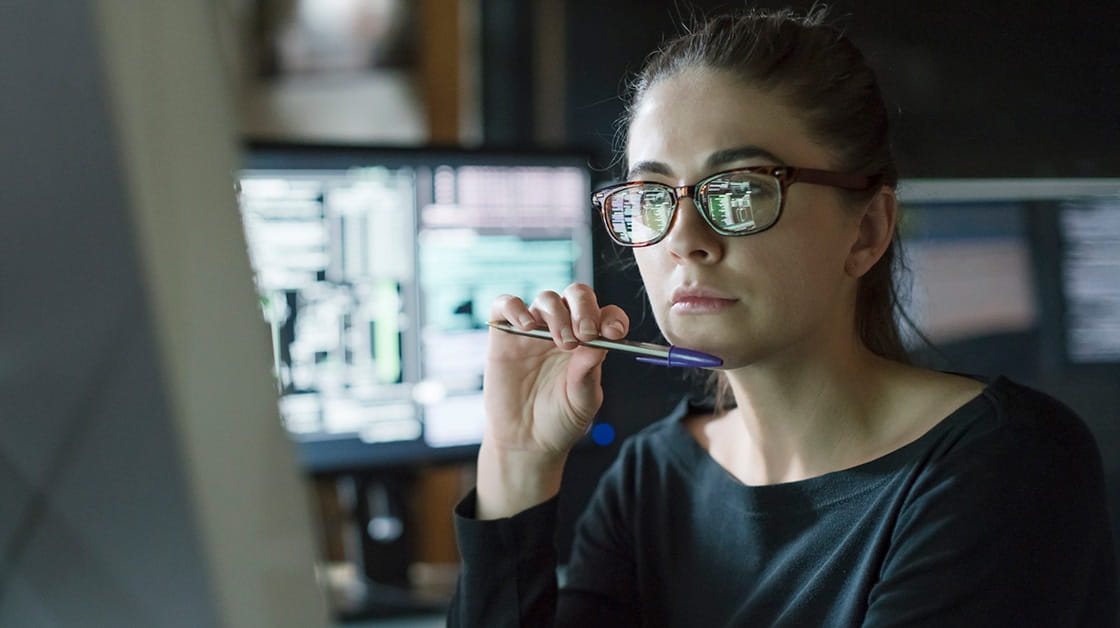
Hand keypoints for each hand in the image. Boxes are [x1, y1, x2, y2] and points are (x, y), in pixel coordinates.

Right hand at [476, 283, 628, 517]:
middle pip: (576, 295)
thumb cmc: (559, 420)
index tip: (613, 333)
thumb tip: (600, 342)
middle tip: (585, 334)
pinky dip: (516, 307)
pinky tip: (527, 327)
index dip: (611, 317)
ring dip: (557, 314)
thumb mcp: (583, 400)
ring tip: (560, 343)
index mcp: (589, 342)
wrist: (525, 441)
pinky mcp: (504, 334)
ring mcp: (533, 330)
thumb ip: (589, 373)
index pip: (605, 314)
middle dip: (584, 308)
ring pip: (547, 298)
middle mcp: (563, 329)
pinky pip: (506, 304)